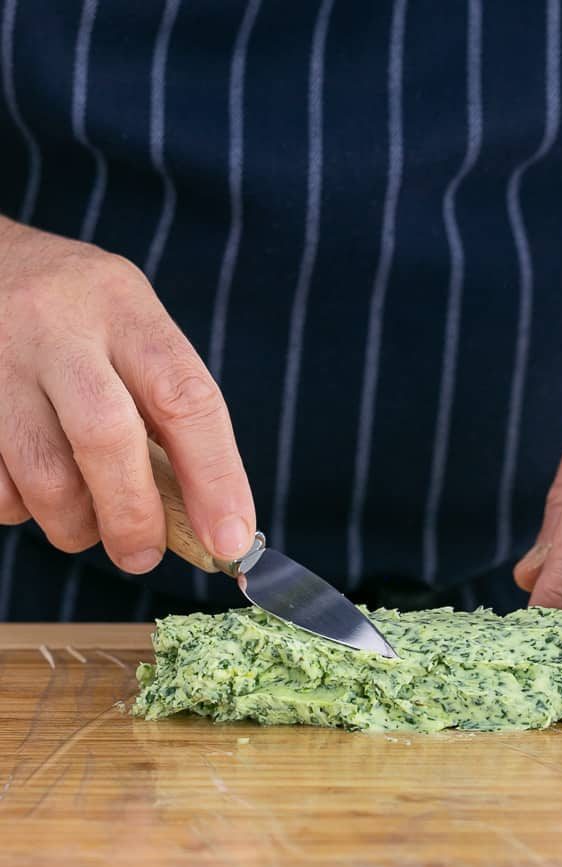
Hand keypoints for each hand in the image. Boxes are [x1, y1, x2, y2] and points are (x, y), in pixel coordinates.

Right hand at [0, 217, 254, 572]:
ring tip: (85, 527)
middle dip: (132, 513)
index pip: (185, 396)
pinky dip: (19, 509)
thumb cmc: (76, 315)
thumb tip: (200, 517)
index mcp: (124, 306)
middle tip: (142, 555)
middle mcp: (59, 325)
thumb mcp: (128, 327)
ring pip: (41, 470)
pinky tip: (31, 493)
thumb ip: (162, 406)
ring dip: (72, 522)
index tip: (230, 538)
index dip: (216, 477)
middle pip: (106, 435)